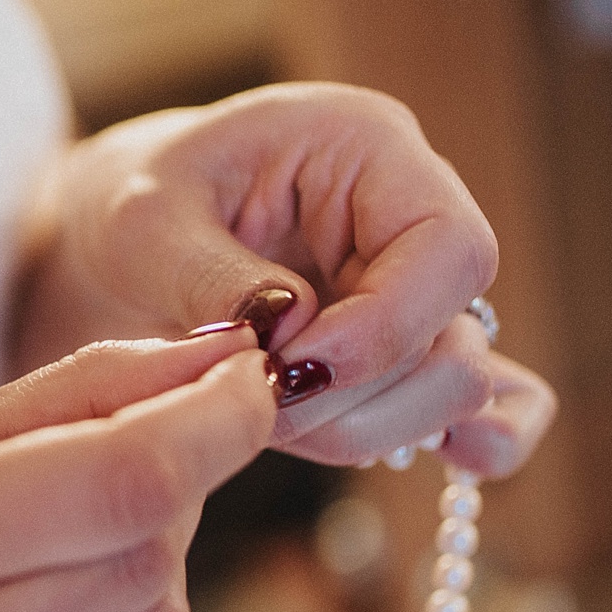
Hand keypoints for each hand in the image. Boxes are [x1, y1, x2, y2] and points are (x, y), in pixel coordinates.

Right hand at [0, 325, 275, 611]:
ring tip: (77, 527)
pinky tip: (59, 600)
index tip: (251, 374)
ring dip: (155, 560)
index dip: (211, 421)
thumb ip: (62, 397)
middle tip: (135, 440)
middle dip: (175, 481)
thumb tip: (212, 358)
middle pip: (146, 559)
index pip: (118, 483)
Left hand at [35, 82, 554, 477]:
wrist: (121, 240)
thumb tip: (292, 329)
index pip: (447, 247)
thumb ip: (213, 274)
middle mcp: (414, 216)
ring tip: (261, 416)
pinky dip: (470, 446)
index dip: (384, 327)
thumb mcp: (144, 221)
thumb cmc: (133, 204)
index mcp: (369, 148)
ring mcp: (420, 290)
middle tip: (254, 402)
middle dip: (354, 396)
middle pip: (455, 336)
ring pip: (454, 390)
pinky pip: (490, 404)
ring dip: (360, 429)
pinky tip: (437, 462)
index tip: (289, 369)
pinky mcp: (409, 351)